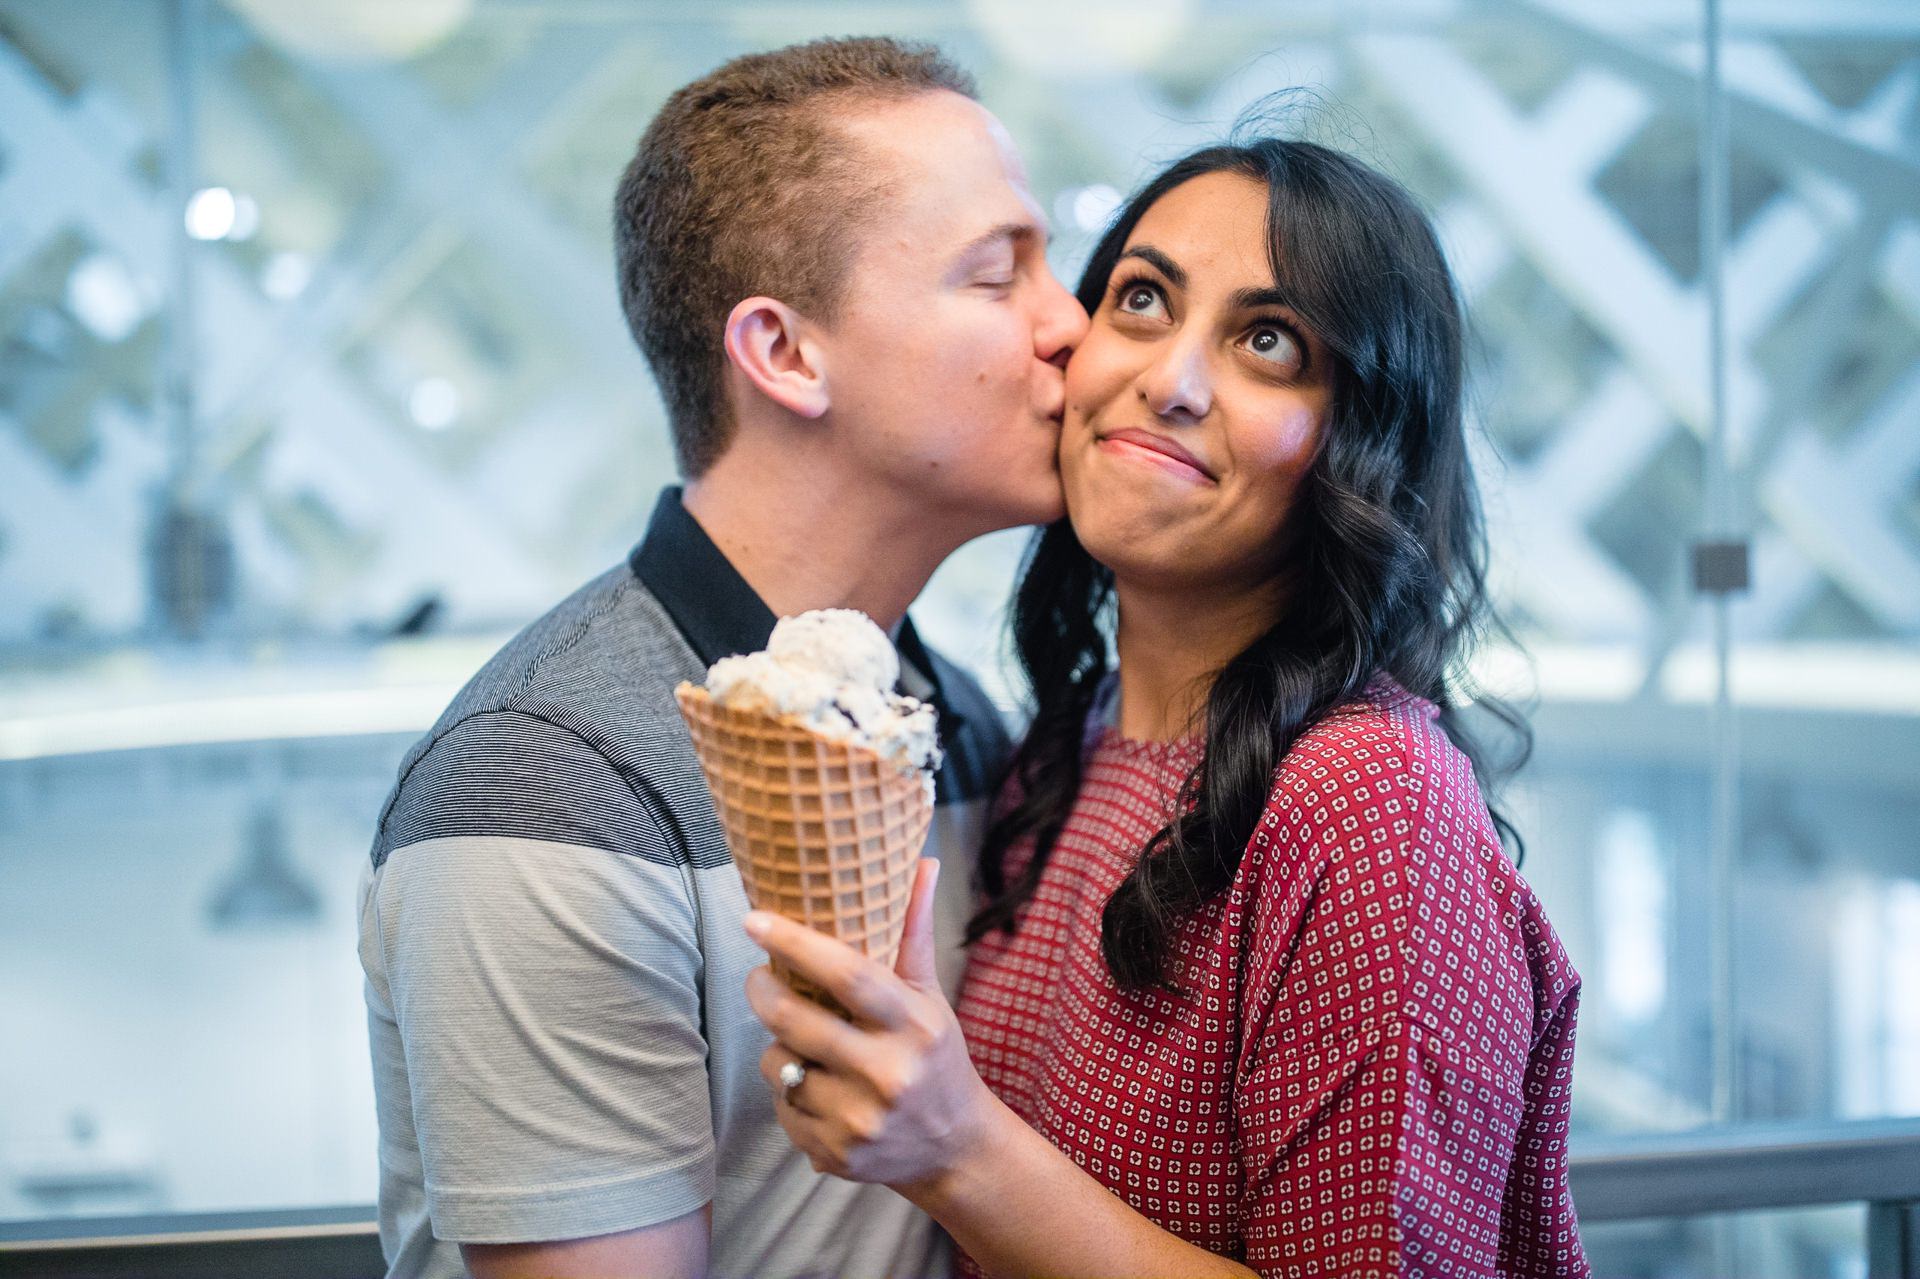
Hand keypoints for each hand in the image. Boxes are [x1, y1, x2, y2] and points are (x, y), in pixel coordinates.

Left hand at [742, 859, 999, 1191]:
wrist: (955, 1145)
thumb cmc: (936, 1057)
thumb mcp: (930, 996)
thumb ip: (913, 933)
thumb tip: (922, 861)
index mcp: (912, 1025)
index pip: (847, 976)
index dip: (795, 944)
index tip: (755, 920)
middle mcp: (888, 1074)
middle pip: (796, 1022)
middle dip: (762, 992)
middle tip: (758, 977)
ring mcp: (859, 1119)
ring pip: (779, 1064)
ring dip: (778, 1046)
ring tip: (803, 1042)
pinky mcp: (835, 1153)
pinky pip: (781, 1106)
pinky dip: (787, 1090)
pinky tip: (816, 1087)